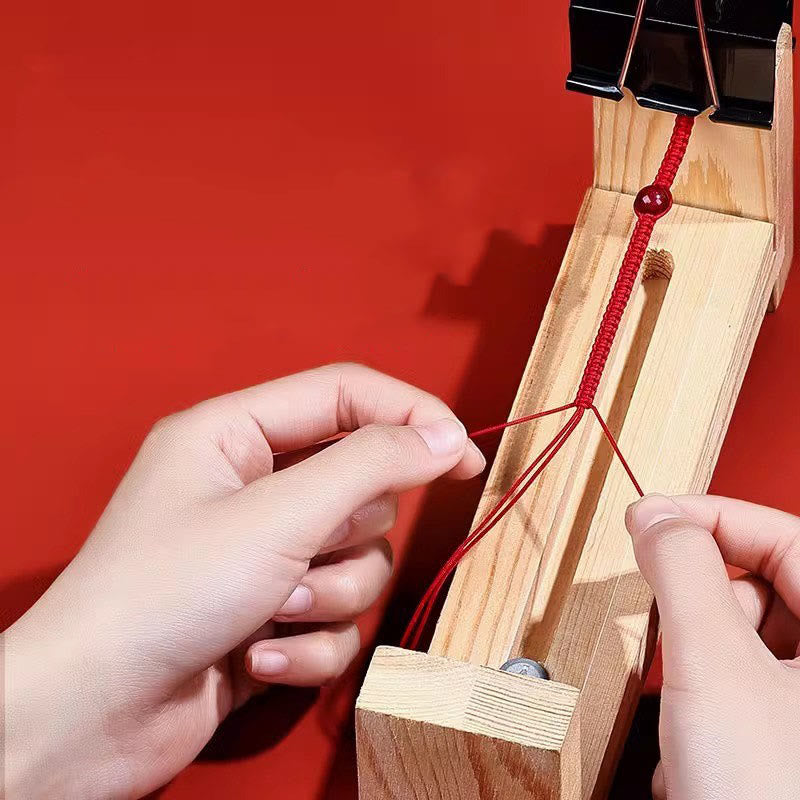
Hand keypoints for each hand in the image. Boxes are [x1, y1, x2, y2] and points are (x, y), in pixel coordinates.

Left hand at [4, 363, 484, 798]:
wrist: (95, 716)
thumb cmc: (164, 594)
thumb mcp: (278, 515)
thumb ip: (370, 466)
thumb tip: (442, 437)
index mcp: (236, 434)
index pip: (346, 395)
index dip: (411, 416)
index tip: (464, 456)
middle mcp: (252, 487)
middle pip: (360, 487)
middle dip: (344, 538)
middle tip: (301, 558)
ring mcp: (264, 554)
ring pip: (357, 560)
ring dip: (325, 598)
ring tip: (270, 616)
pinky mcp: (272, 615)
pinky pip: (335, 620)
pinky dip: (307, 646)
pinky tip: (254, 660)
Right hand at [626, 494, 799, 799]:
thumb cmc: (769, 798)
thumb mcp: (712, 670)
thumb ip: (681, 572)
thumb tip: (654, 515)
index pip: (783, 533)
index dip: (710, 515)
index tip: (648, 517)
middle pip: (765, 586)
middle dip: (698, 604)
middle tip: (661, 622)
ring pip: (746, 645)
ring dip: (694, 669)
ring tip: (680, 709)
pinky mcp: (789, 744)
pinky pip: (743, 692)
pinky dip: (704, 709)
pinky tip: (692, 755)